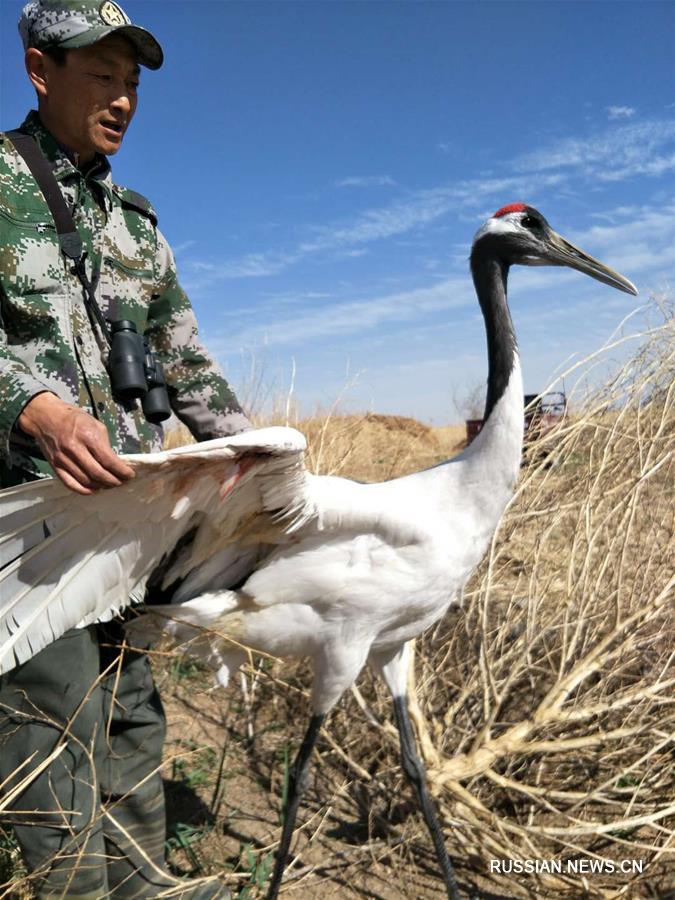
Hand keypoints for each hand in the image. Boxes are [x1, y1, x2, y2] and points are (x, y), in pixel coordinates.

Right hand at [18, 393, 134, 494]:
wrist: (46, 417)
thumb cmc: (74, 419)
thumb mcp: (96, 424)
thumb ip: (105, 444)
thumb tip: (115, 463)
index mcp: (87, 436)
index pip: (108, 461)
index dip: (122, 471)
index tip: (130, 475)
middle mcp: (74, 449)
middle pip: (98, 474)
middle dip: (113, 481)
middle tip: (121, 482)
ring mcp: (63, 459)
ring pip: (86, 481)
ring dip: (101, 486)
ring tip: (109, 484)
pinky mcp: (55, 466)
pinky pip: (71, 484)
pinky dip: (84, 490)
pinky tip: (94, 489)